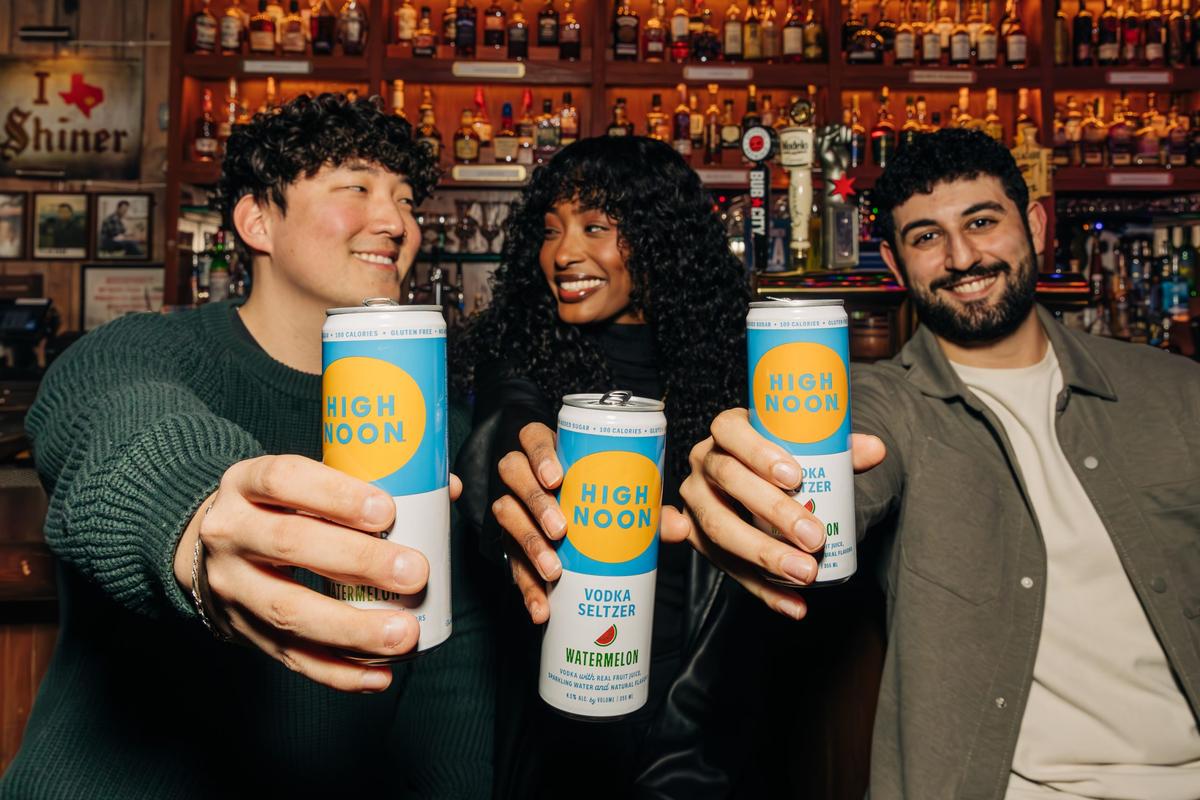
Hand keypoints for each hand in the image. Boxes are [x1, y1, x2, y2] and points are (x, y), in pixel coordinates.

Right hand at [173, 454, 463, 692]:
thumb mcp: (303, 482)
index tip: (387, 510)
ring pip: (288, 611)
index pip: (284, 479)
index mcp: (247, 483)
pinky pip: (290, 657)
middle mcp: (230, 532)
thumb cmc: (279, 509)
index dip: (335, 494)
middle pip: (290, 544)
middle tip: (414, 572)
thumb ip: (369, 481)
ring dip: (352, 629)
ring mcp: (231, 586)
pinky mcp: (243, 632)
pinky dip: (338, 672)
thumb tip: (444, 488)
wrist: (210, 551)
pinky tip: (378, 675)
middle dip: (358, 561)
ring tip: (403, 634)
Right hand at [492, 422, 690, 623]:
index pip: (532, 438)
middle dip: (535, 501)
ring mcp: (513, 509)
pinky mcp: (510, 546)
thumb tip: (680, 527)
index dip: (539, 454)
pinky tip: (542, 608)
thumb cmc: (600, 504)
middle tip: (561, 529)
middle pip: (513, 473)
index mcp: (550, 455)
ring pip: (505, 514)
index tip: (557, 478)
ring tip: (555, 570)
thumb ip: (648, 513)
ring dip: (529, 544)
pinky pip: (511, 565)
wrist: (576, 537)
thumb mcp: (621, 504)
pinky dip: (527, 588)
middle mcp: (524, 477)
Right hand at [673, 409, 885, 620]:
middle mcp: (704, 462)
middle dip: (773, 511)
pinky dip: (762, 589)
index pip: (730, 431)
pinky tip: (793, 604)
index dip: (758, 452)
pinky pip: (725, 566)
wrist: (753, 486)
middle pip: (728, 480)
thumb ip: (839, 451)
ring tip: (806, 572)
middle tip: (813, 536)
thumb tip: (875, 450)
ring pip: (719, 527)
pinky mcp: (697, 539)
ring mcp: (695, 502)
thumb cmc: (781, 462)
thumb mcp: (806, 451)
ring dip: (764, 554)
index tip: (795, 477)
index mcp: (727, 432)